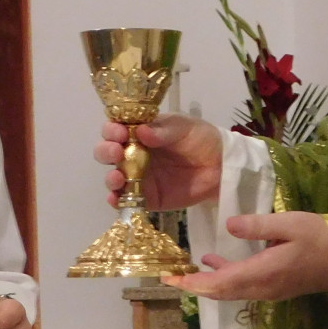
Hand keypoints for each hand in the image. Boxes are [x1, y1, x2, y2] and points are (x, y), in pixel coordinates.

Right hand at [93, 112, 223, 210]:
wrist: (221, 165)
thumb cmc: (200, 138)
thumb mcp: (183, 128)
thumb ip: (163, 131)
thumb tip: (141, 132)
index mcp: (139, 132)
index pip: (116, 128)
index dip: (112, 130)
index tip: (120, 132)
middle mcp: (133, 154)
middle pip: (107, 153)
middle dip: (106, 152)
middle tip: (117, 152)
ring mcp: (138, 177)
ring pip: (114, 178)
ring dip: (110, 178)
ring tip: (118, 178)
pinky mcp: (147, 198)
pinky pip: (127, 200)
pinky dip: (117, 200)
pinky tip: (116, 198)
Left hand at [164, 212, 327, 301]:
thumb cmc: (323, 238)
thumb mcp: (290, 224)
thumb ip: (257, 226)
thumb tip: (228, 225)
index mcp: (262, 273)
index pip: (218, 284)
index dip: (192, 283)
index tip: (170, 279)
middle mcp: (262, 288)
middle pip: (220, 293)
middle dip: (194, 285)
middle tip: (169, 276)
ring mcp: (270, 290)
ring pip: (230, 291)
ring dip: (207, 282)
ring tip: (186, 269)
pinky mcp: (277, 286)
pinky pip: (242, 287)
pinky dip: (224, 278)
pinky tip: (216, 261)